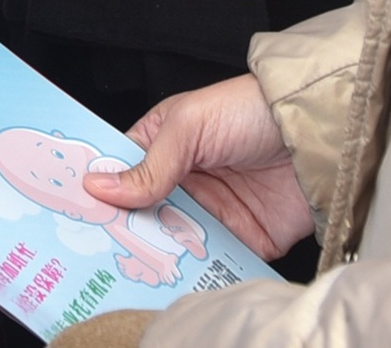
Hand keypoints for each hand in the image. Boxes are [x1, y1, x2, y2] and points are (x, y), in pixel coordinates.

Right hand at [86, 74, 314, 257]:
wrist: (318, 133)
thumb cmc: (249, 110)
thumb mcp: (189, 127)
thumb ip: (149, 165)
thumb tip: (99, 187)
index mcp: (161, 146)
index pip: (119, 173)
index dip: (98, 192)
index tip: (73, 212)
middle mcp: (182, 182)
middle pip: (141, 215)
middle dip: (124, 232)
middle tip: (98, 249)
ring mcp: (210, 213)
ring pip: (171, 244)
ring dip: (156, 257)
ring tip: (133, 270)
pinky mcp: (242, 240)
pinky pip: (211, 263)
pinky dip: (196, 273)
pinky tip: (177, 280)